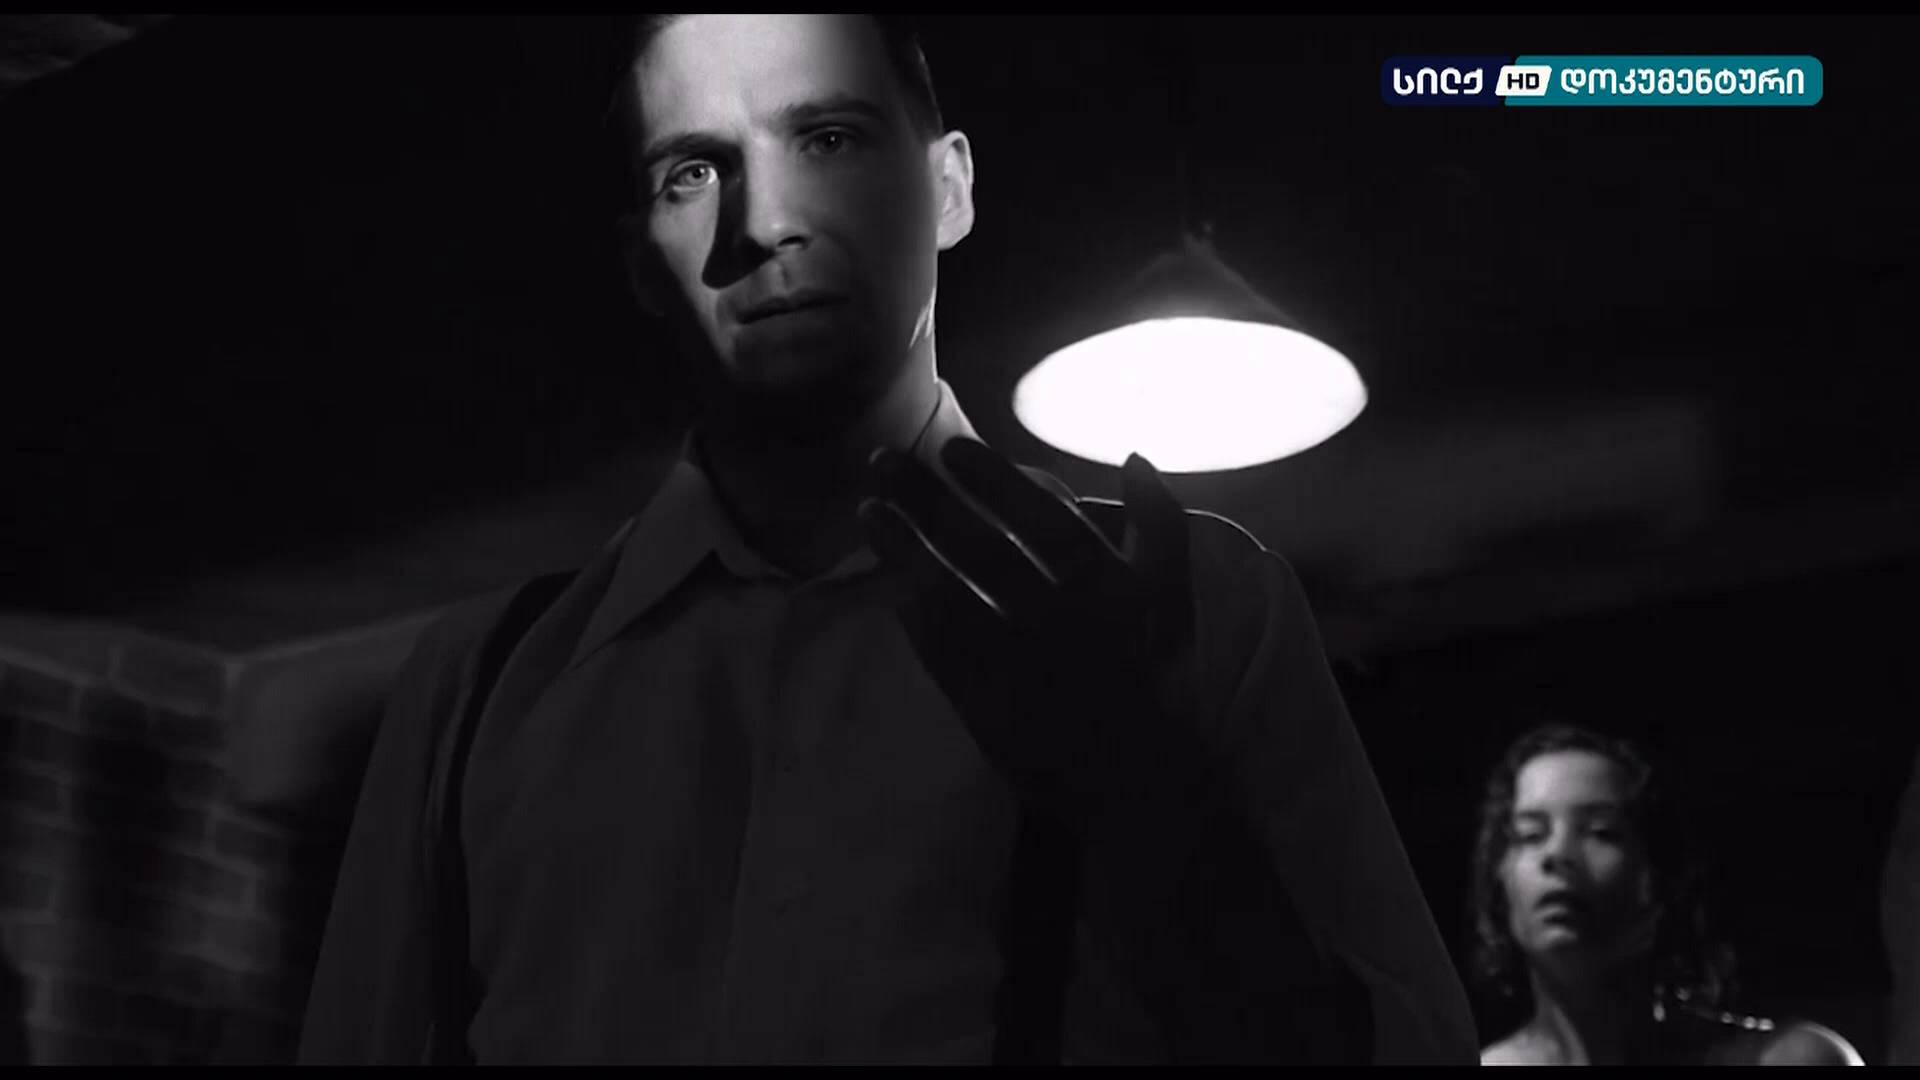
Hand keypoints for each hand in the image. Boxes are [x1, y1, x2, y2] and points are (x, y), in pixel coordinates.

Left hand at [859, 437, 1204, 817]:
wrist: (1140, 783)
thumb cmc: (1158, 681)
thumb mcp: (1173, 598)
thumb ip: (1161, 526)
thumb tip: (1134, 457)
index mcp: (1112, 589)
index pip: (1047, 520)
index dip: (995, 481)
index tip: (951, 448)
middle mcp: (1062, 621)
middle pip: (983, 548)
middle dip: (927, 500)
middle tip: (882, 460)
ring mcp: (1017, 664)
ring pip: (948, 593)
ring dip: (902, 548)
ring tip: (866, 510)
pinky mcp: (983, 701)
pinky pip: (935, 645)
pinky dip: (905, 607)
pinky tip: (879, 577)